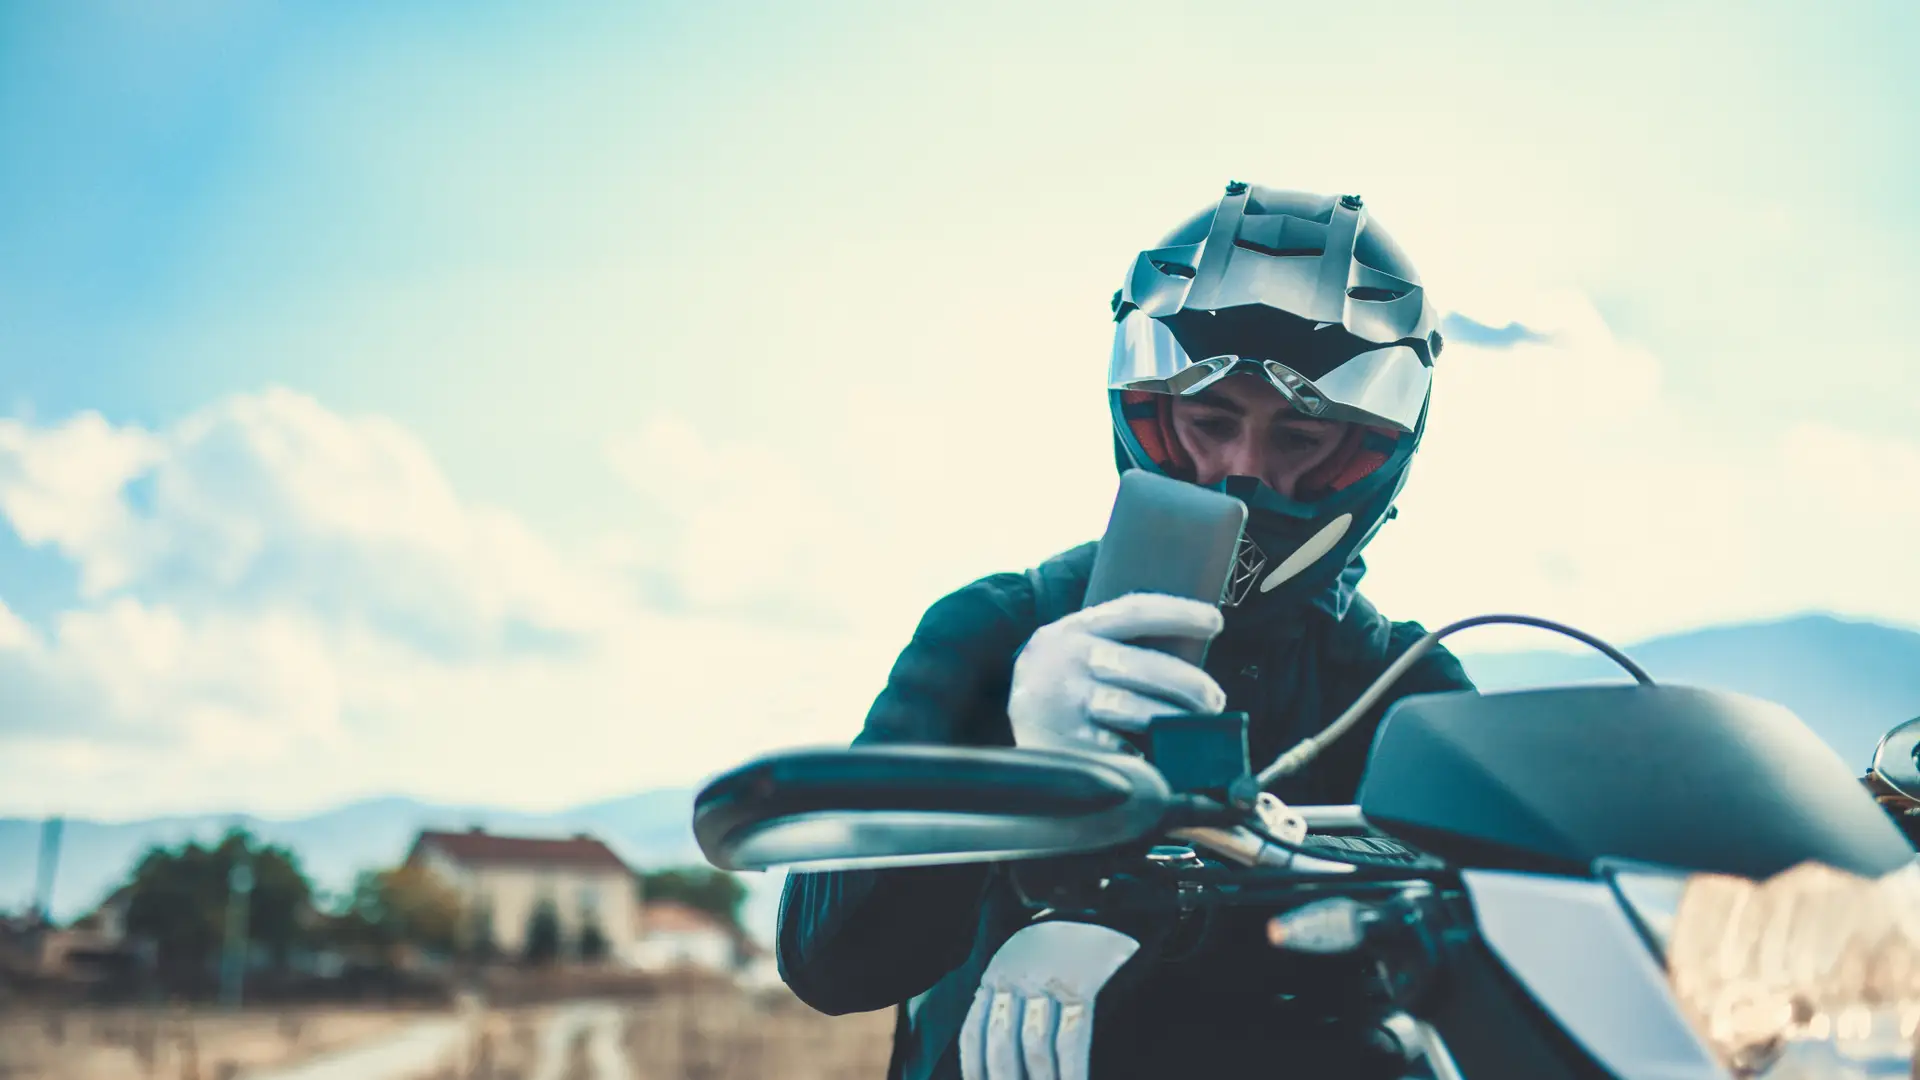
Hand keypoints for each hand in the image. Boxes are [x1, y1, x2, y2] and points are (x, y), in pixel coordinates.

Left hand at [959, 922, 1140, 1079]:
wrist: (1111, 901)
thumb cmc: (1070, 940)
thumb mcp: (1027, 961)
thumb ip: (1010, 998)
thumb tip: (998, 1050)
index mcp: (998, 974)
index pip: (975, 1035)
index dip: (977, 1069)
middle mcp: (1017, 977)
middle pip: (1002, 1047)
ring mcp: (1050, 981)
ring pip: (1035, 1048)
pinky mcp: (1083, 985)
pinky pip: (1072, 1039)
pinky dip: (1072, 1071)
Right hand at [1007, 593, 1227, 752]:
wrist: (1011, 714)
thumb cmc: (1064, 678)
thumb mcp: (1080, 646)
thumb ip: (1122, 642)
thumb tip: (1193, 651)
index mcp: (1076, 628)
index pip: (1134, 611)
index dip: (1179, 613)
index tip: (1215, 622)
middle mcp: (1066, 660)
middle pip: (1139, 664)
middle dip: (1188, 682)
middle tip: (1215, 699)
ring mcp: (1062, 703)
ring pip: (1130, 708)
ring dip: (1173, 718)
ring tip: (1197, 725)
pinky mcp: (1062, 742)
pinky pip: (1115, 749)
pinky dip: (1142, 754)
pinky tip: (1159, 757)